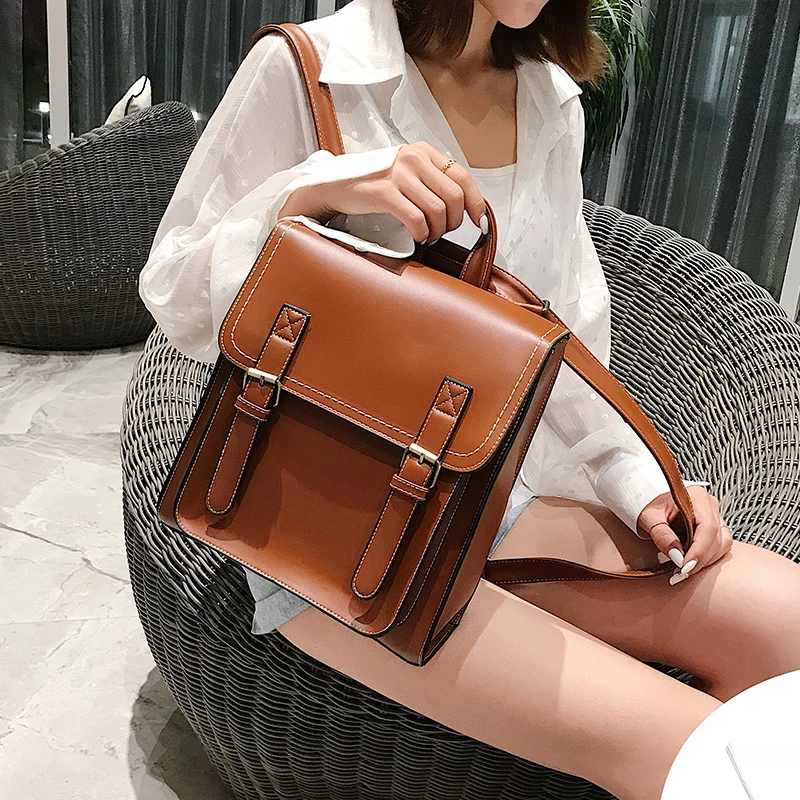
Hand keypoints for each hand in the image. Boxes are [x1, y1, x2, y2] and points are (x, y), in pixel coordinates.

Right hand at [278, 141, 486, 243]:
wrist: (337, 185)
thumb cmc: (375, 183)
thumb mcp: (407, 172)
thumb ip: (433, 181)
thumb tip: (465, 205)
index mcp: (423, 151)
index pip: (462, 176)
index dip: (476, 202)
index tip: (477, 220)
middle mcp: (413, 159)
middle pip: (454, 196)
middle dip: (454, 221)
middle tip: (443, 231)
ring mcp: (398, 175)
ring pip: (438, 210)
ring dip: (438, 230)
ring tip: (429, 235)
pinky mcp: (384, 193)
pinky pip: (416, 219)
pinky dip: (422, 234)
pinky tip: (418, 236)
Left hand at [636, 485, 732, 585]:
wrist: (646, 497)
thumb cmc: (647, 503)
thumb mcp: (649, 519)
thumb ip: (663, 536)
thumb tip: (678, 557)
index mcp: (697, 497)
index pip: (708, 529)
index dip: (699, 552)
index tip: (685, 567)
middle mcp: (710, 505)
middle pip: (718, 539)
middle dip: (700, 560)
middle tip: (681, 573)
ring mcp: (714, 515)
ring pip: (723, 544)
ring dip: (706, 560)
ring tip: (684, 569)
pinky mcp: (714, 526)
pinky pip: (719, 545)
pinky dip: (707, 557)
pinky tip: (690, 563)